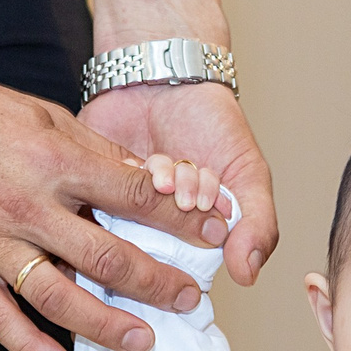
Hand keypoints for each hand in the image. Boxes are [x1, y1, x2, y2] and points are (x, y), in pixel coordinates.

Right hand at [0, 60, 233, 350]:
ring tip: (143, 342)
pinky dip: (29, 348)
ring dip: (105, 325)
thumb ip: (93, 154)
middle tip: (190, 301)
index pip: (132, 196)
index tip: (215, 234)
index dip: (179, 219)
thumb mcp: (43, 115)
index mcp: (52, 161)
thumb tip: (149, 181)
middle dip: (156, 283)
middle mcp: (25, 206)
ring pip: (58, 297)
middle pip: (105, 257)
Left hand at [81, 82, 278, 285]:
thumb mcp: (248, 173)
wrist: (165, 76)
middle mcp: (156, 225)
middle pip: (160, 244)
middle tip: (186, 195)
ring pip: (131, 224)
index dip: (201, 237)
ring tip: (163, 177)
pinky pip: (100, 201)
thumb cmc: (211, 123)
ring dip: (151, 199)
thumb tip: (247, 275)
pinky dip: (122, 183)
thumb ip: (258, 224)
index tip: (207, 209)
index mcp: (192, 231)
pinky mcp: (92, 188)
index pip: (193, 257)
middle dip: (176, 216)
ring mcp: (123, 208)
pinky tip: (138, 165)